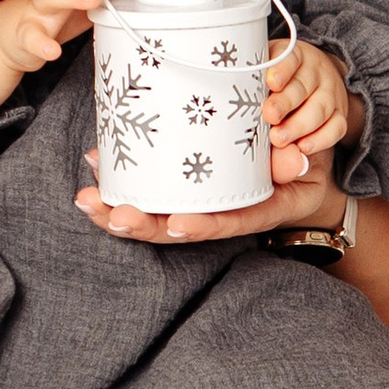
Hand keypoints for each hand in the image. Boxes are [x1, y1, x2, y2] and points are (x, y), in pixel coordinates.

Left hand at [75, 146, 345, 250]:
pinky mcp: (175, 183)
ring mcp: (189, 200)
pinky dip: (118, 176)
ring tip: (86, 197)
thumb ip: (295, 165)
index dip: (197, 228)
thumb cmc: (295, 168)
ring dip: (112, 207)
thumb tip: (295, 160)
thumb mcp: (302, 168)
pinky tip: (96, 162)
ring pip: (147, 212)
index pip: (219, 226)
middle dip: (136, 224)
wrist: (291, 165)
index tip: (177, 227)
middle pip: (168, 227)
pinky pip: (143, 185)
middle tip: (110, 213)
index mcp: (244, 214)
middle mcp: (211, 212)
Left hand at [265, 38, 352, 163]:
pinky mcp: (341, 113)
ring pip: (319, 109)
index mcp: (296, 56)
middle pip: (302, 87)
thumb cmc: (281, 79)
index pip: (290, 59)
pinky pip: (336, 128)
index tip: (271, 82)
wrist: (318, 78)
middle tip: (269, 116)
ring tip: (279, 138)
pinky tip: (303, 147)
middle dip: (284, 103)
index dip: (281, 70)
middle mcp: (316, 72)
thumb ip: (258, 84)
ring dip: (298, 126)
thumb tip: (245, 104)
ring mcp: (331, 93)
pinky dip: (320, 139)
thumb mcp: (267, 70)